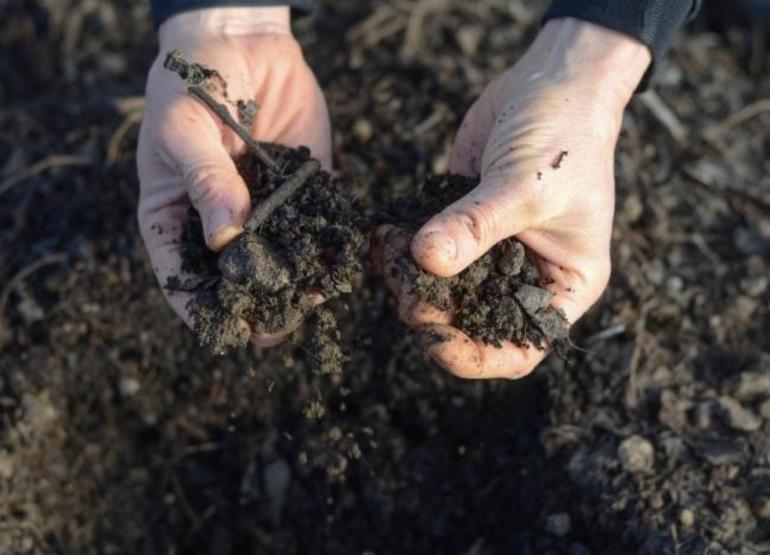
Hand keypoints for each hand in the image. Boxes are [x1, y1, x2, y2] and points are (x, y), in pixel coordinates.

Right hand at [137, 7, 330, 346]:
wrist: (243, 41)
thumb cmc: (192, 81)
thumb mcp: (185, 128)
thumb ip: (206, 180)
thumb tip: (226, 240)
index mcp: (176, 213)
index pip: (180, 273)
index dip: (198, 306)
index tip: (222, 331)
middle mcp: (221, 220)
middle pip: (233, 277)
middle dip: (253, 305)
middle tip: (274, 329)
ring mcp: (264, 208)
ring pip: (279, 259)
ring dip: (295, 284)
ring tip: (312, 304)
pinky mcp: (302, 189)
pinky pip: (315, 225)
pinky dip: (327, 247)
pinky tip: (340, 266)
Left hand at [378, 19, 650, 378]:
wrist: (552, 81)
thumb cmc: (565, 136)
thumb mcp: (527, 185)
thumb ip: (475, 226)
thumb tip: (425, 260)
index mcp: (563, 286)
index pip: (520, 349)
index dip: (476, 357)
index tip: (433, 335)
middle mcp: (526, 276)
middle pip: (473, 323)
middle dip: (434, 313)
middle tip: (405, 291)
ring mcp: (491, 250)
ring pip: (443, 289)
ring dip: (410, 280)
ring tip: (390, 256)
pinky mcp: (461, 222)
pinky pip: (426, 250)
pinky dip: (402, 250)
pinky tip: (385, 237)